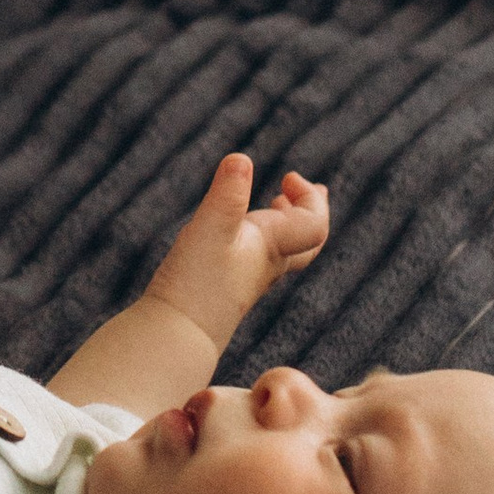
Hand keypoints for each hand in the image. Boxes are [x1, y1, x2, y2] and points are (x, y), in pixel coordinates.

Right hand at [146, 152, 327, 359]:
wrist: (178, 334)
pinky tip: (238, 232)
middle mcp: (267, 264)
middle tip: (311, 188)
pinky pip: (259, 258)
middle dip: (311, 210)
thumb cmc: (195, 283)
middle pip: (307, 240)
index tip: (287, 177)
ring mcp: (248, 277)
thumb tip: (241, 159)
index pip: (315, 223)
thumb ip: (226, 195)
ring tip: (278, 202)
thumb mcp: (209, 229)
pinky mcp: (228, 286)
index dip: (311, 197)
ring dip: (286, 221)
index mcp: (272, 246)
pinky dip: (261, 236)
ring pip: (284, 249)